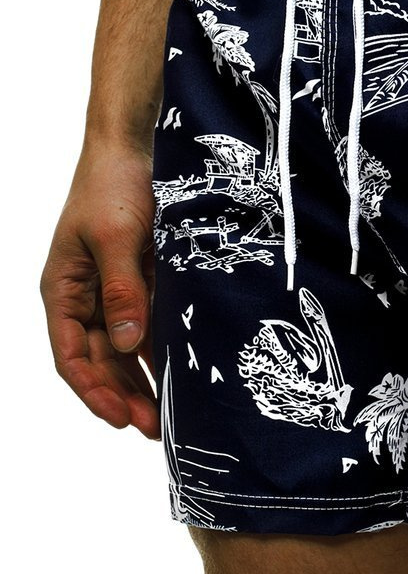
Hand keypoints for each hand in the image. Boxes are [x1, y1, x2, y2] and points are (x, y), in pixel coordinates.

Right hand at [40, 137, 159, 438]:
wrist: (135, 145)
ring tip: (167, 415)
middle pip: (99, 360)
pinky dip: (159, 351)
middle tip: (154, 428)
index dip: (92, 390)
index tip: (119, 418)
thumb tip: (128, 343)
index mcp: (63, 290)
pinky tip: (177, 375)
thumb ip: (123, 290)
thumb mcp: (115, 237)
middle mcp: (84, 296)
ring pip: (124, 349)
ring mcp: (113, 289)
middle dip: (122, 396)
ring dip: (141, 381)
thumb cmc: (112, 185)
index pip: (71, 355)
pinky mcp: (141, 280)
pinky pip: (148, 325)